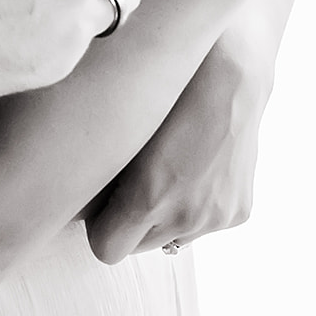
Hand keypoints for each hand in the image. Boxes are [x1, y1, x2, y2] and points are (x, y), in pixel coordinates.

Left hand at [85, 34, 265, 263]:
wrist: (231, 65)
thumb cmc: (166, 84)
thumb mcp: (123, 125)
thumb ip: (102, 171)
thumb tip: (75, 192)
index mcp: (149, 197)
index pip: (105, 249)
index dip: (100, 223)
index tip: (103, 197)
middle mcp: (186, 216)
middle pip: (138, 246)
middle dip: (131, 220)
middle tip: (133, 177)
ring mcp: (216, 216)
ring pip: (173, 237)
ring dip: (165, 214)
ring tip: (168, 166)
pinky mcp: (240, 210)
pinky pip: (205, 223)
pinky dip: (196, 204)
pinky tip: (197, 164)